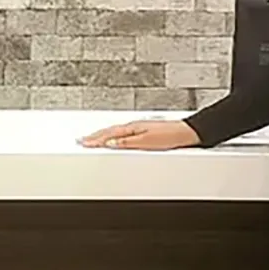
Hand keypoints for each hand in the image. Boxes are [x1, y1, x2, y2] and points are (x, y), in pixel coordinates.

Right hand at [79, 119, 200, 150]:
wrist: (186, 133)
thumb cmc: (169, 137)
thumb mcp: (146, 143)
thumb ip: (126, 143)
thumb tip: (109, 143)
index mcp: (132, 128)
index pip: (109, 135)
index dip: (95, 140)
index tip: (82, 143)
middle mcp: (134, 126)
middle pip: (110, 131)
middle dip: (95, 136)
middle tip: (82, 140)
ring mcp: (139, 127)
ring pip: (116, 131)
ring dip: (103, 135)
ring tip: (93, 138)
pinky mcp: (144, 131)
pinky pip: (123, 132)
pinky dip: (114, 135)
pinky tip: (114, 138)